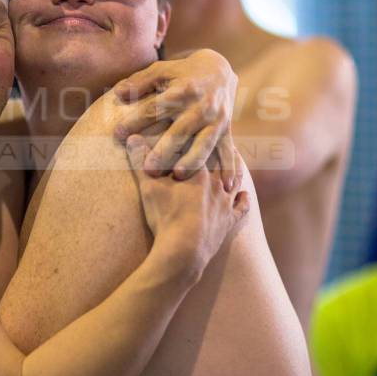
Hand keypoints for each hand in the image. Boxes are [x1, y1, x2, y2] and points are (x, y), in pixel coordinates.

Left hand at [112, 48, 237, 186]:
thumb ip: (139, 81)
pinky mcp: (227, 129)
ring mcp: (216, 119)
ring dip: (192, 161)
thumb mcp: (161, 70)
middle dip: (164, 151)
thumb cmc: (182, 72)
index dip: (135, 121)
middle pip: (180, 132)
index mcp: (182, 91)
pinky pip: (228, 149)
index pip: (155, 109)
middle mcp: (200, 107)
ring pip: (204, 144)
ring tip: (177, 176)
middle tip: (148, 169)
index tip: (117, 135)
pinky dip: (230, 167)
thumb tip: (118, 93)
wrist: (220, 68)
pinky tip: (228, 185)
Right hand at [126, 135, 248, 272]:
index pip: (197, 148)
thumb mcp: (148, 186)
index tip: (195, 125)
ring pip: (234, 181)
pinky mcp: (228, 222)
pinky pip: (241, 208)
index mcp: (198, 171)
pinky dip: (243, 201)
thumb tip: (132, 137)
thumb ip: (140, 160)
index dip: (195, 136)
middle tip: (219, 137)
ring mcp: (224, 203)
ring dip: (234, 171)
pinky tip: (244, 195)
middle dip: (217, 149)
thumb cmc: (165, 216)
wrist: (183, 250)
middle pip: (219, 160)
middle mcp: (216, 183)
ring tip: (235, 161)